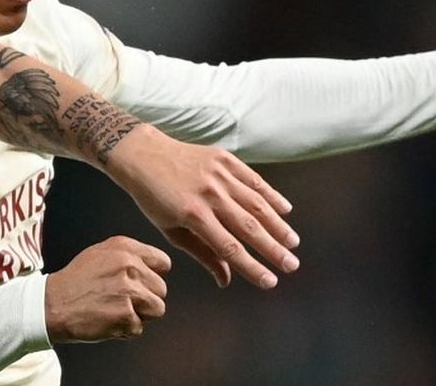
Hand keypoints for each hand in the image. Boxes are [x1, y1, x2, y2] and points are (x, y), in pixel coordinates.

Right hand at [45, 236, 170, 342]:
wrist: (52, 304)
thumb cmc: (75, 281)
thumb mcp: (100, 253)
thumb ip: (129, 255)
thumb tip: (155, 266)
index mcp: (125, 249)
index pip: (163, 263)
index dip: (153, 275)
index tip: (141, 283)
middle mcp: (130, 267)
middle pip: (161, 289)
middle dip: (146, 298)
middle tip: (123, 300)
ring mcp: (129, 292)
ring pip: (157, 309)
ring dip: (140, 315)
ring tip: (118, 311)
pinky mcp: (125, 316)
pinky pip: (139, 328)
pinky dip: (125, 330)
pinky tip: (108, 321)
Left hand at [103, 125, 299, 288]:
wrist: (142, 154)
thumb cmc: (153, 198)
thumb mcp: (170, 230)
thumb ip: (201, 253)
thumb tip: (225, 280)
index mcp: (193, 215)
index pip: (229, 248)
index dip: (252, 267)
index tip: (271, 282)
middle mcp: (209, 194)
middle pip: (248, 227)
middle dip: (273, 249)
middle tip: (292, 266)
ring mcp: (218, 174)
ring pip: (256, 203)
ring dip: (277, 224)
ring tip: (293, 242)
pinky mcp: (224, 158)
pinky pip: (253, 178)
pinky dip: (271, 194)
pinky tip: (285, 210)